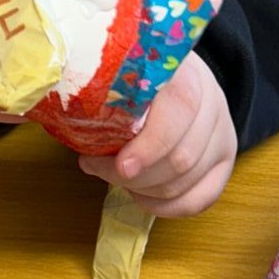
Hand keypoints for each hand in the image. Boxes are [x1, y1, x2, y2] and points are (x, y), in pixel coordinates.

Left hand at [78, 51, 237, 217]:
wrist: (172, 73)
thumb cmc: (135, 74)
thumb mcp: (118, 71)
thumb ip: (96, 93)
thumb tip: (52, 122)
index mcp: (186, 70)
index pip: (181, 108)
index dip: (151, 144)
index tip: (120, 166)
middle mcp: (212, 99)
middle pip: (183, 156)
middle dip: (136, 176)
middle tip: (99, 168)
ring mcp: (223, 130)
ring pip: (189, 180)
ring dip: (145, 190)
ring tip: (116, 177)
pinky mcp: (225, 158)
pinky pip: (202, 198)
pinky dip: (167, 207)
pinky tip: (141, 196)